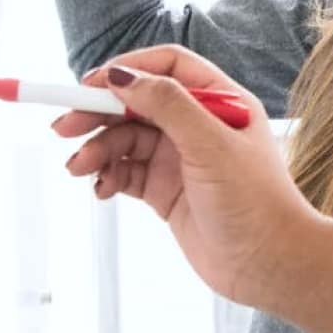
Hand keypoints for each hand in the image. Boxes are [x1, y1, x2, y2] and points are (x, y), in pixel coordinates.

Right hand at [53, 45, 320, 310]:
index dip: (129, 70)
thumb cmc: (255, 202)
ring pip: (126, 139)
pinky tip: (100, 188)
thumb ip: (168, 105)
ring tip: (79, 168)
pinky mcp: (167, 191)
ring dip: (98, 150)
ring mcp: (182, 159)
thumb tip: (122, 75)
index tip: (91, 84)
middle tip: (63, 128)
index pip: (168, 67)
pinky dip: (107, 175)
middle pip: (137, 103)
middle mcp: (201, 126)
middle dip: (98, 112)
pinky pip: (126, 172)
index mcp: (222, 102)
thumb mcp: (210, 144)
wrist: (269, 265)